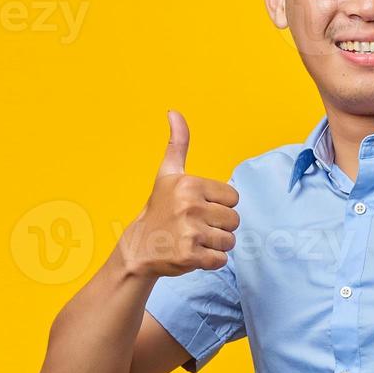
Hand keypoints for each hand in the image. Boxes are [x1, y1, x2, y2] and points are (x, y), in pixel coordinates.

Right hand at [118, 110, 239, 277]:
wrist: (139, 247)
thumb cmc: (159, 209)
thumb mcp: (167, 174)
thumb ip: (177, 144)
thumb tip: (173, 111)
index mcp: (189, 184)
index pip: (233, 198)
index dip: (220, 206)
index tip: (199, 209)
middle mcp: (190, 206)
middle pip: (234, 220)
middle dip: (219, 227)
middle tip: (196, 227)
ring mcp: (190, 232)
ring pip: (229, 241)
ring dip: (216, 245)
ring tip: (194, 240)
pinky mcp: (191, 256)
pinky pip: (221, 260)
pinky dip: (211, 261)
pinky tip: (193, 254)